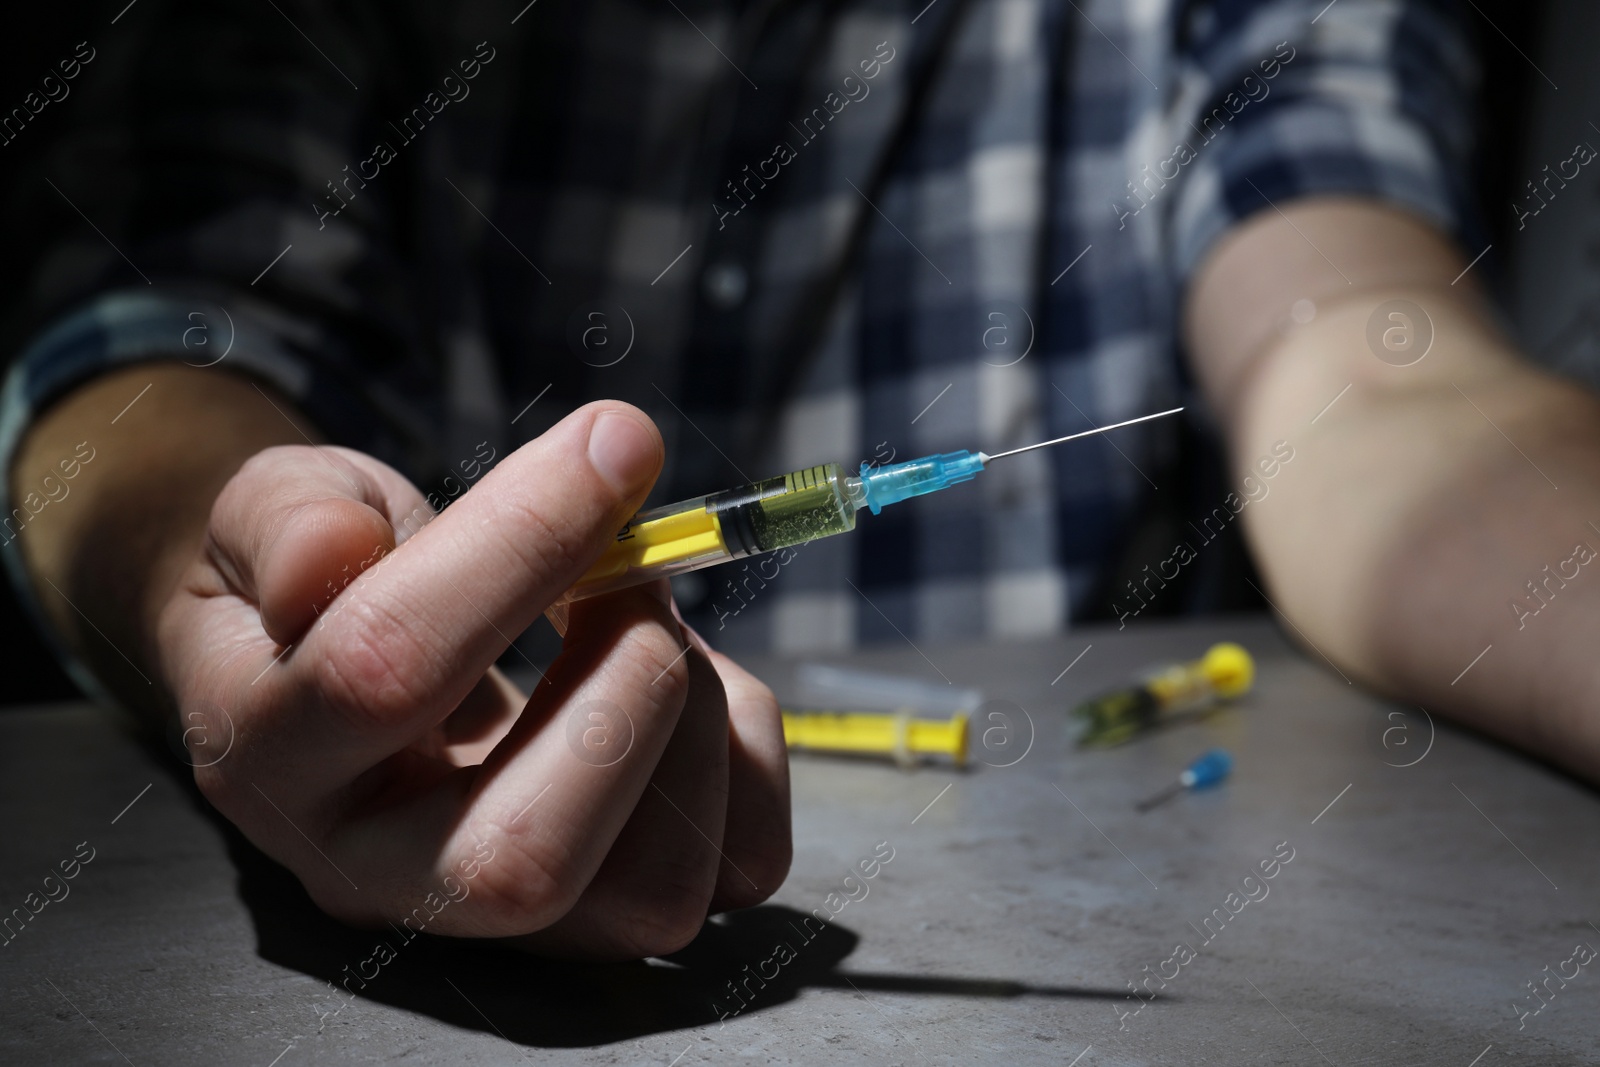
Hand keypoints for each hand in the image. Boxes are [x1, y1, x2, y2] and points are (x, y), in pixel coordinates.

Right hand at [156, 401, 790, 958]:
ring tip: (652, 618)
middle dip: (627, 686)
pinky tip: (686, 677)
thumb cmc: (326, 579)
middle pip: (524, 864)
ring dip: (700, 717)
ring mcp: (504, 916)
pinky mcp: (614, 911)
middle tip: (635, 572)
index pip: (390, 671)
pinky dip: (747, 748)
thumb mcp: (276, 511)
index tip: (612, 446)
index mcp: (272, 756)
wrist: (343, 668)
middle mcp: (378, 874)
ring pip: (653, 890)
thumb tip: (334, 553)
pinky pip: (737, 866)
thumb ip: (290, 519)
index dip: (521, 541)